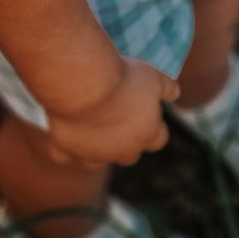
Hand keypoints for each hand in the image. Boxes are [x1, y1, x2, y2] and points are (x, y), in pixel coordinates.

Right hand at [44, 57, 179, 168]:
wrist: (85, 85)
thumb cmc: (123, 79)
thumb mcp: (152, 76)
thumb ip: (166, 87)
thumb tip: (176, 92)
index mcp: (146, 134)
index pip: (158, 140)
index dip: (155, 128)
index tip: (151, 114)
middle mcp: (121, 151)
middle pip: (130, 155)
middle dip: (128, 141)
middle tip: (121, 118)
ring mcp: (92, 153)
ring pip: (96, 162)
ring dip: (97, 149)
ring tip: (93, 128)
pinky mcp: (65, 149)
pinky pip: (63, 155)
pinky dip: (63, 147)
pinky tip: (64, 133)